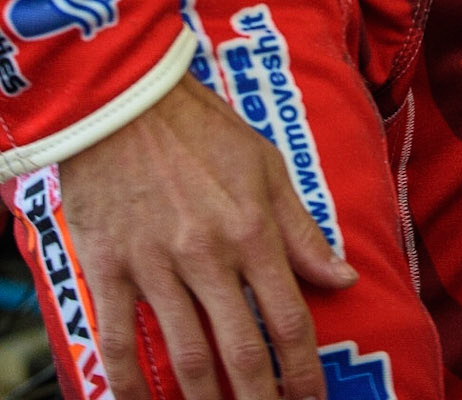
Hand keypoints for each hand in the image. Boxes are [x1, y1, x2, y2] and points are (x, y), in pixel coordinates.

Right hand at [59, 72, 357, 399]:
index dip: (304, 370)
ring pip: (186, 356)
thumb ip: (302, 230)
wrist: (128, 99)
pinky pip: (120, 341)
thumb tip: (343, 276)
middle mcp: (208, 255)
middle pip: (241, 351)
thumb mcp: (266, 166)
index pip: (289, 318)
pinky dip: (130, 386)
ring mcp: (156, 265)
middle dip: (262, 399)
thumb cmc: (202, 128)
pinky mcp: (110, 268)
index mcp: (253, 229)